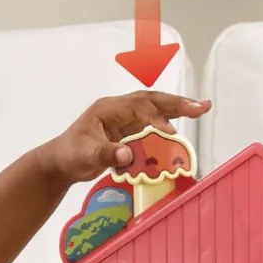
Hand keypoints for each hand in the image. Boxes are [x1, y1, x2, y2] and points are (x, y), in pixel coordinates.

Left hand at [36, 92, 210, 187]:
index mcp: (108, 108)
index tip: (169, 131)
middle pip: (152, 100)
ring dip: (178, 107)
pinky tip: (185, 119)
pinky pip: (152, 121)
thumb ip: (107, 154)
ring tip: (202, 108)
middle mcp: (119, 109)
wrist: (60, 162)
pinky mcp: (128, 130)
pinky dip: (169, 120)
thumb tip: (128, 155)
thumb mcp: (85, 156)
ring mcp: (124, 118)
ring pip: (155, 107)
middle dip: (177, 103)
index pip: (138, 107)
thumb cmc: (69, 156)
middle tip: (201, 107)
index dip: (155, 117)